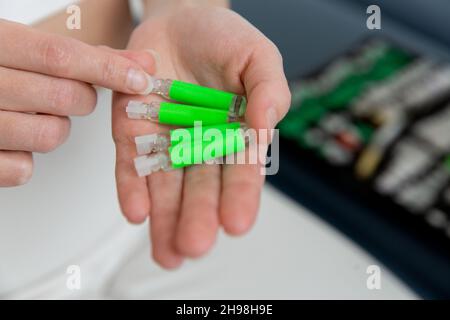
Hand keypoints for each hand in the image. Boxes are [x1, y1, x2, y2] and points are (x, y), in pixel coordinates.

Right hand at [0, 19, 154, 186]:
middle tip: (69, 94)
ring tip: (36, 115)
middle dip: (83, 99)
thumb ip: (89, 56)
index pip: (61, 56)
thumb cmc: (0, 68)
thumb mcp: (30, 48)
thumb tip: (145, 64)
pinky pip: (23, 169)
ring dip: (57, 128)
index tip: (141, 79)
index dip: (107, 69)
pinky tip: (18, 140)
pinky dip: (28, 159)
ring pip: (51, 135)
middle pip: (64, 98)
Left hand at [112, 4, 290, 267]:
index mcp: (237, 135)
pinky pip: (132, 164)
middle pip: (201, 187)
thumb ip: (268, 90)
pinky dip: (133, 187)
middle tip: (195, 244)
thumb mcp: (258, 57)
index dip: (240, 196)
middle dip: (198, 217)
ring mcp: (167, 142)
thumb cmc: (224, 40)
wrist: (181, 21)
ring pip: (166, 187)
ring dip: (165, 218)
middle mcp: (202, 146)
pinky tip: (137, 213)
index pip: (240, 171)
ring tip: (167, 251)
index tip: (237, 222)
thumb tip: (264, 125)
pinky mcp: (134, 132)